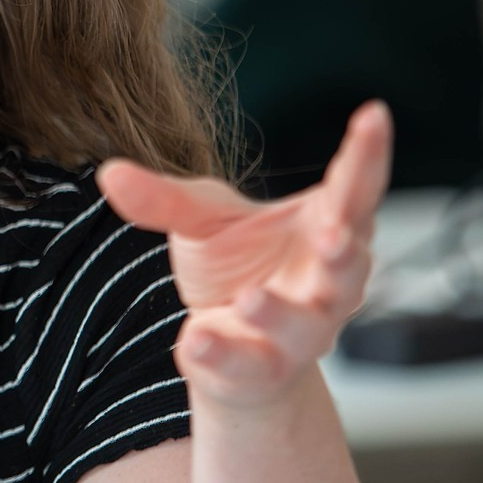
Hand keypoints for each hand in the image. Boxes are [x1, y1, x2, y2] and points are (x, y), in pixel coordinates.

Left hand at [95, 102, 392, 410]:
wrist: (225, 349)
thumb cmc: (236, 269)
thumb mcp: (202, 222)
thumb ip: (165, 200)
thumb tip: (109, 173)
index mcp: (326, 227)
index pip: (356, 187)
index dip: (369, 152)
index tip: (374, 113)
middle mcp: (328, 283)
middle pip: (349, 265)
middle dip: (344, 252)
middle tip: (333, 233)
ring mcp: (301, 332)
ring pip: (305, 325)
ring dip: (280, 313)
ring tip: (251, 298)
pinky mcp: (262, 370)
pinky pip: (249, 365)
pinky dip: (223, 353)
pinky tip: (195, 339)